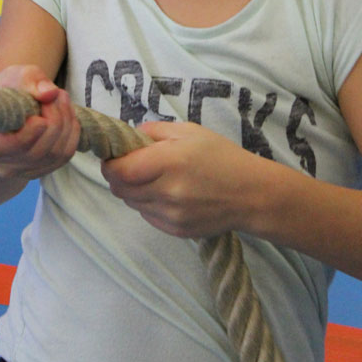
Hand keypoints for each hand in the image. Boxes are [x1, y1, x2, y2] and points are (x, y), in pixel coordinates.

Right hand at [0, 65, 80, 180]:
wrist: (5, 110)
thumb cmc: (6, 92)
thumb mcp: (13, 76)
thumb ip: (30, 80)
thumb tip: (50, 93)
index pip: (14, 146)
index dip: (32, 130)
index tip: (42, 104)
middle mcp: (1, 166)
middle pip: (38, 150)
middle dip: (56, 118)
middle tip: (59, 93)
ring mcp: (21, 172)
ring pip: (55, 155)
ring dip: (67, 124)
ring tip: (62, 100)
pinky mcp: (38, 171)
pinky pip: (63, 157)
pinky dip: (71, 135)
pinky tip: (68, 116)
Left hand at [101, 121, 260, 237]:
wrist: (252, 194)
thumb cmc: (222, 157)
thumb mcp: (189, 131)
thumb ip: (154, 131)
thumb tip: (130, 137)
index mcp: (169, 162)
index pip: (119, 170)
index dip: (110, 163)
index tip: (114, 156)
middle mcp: (167, 192)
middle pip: (120, 189)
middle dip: (118, 176)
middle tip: (131, 165)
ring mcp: (171, 215)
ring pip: (132, 204)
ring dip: (133, 190)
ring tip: (153, 178)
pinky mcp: (176, 231)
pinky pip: (147, 216)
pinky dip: (148, 205)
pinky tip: (166, 194)